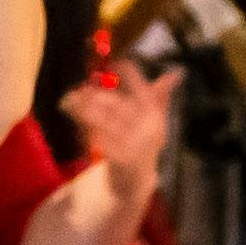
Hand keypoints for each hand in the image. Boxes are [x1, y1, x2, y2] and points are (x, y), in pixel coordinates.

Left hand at [78, 43, 179, 203]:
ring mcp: (134, 144)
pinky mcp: (120, 158)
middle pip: (115, 104)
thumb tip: (178, 72)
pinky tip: (75, 123)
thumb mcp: (155, 120)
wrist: (138, 182)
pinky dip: (85, 130)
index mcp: (156, 115)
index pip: (142, 88)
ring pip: (102, 120)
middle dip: (93, 95)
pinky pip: (98, 139)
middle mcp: (148, 127)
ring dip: (82, 110)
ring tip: (67, 102)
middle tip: (76, 90)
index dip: (130, 74)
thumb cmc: (144, 145)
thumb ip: (161, 95)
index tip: (116, 62)